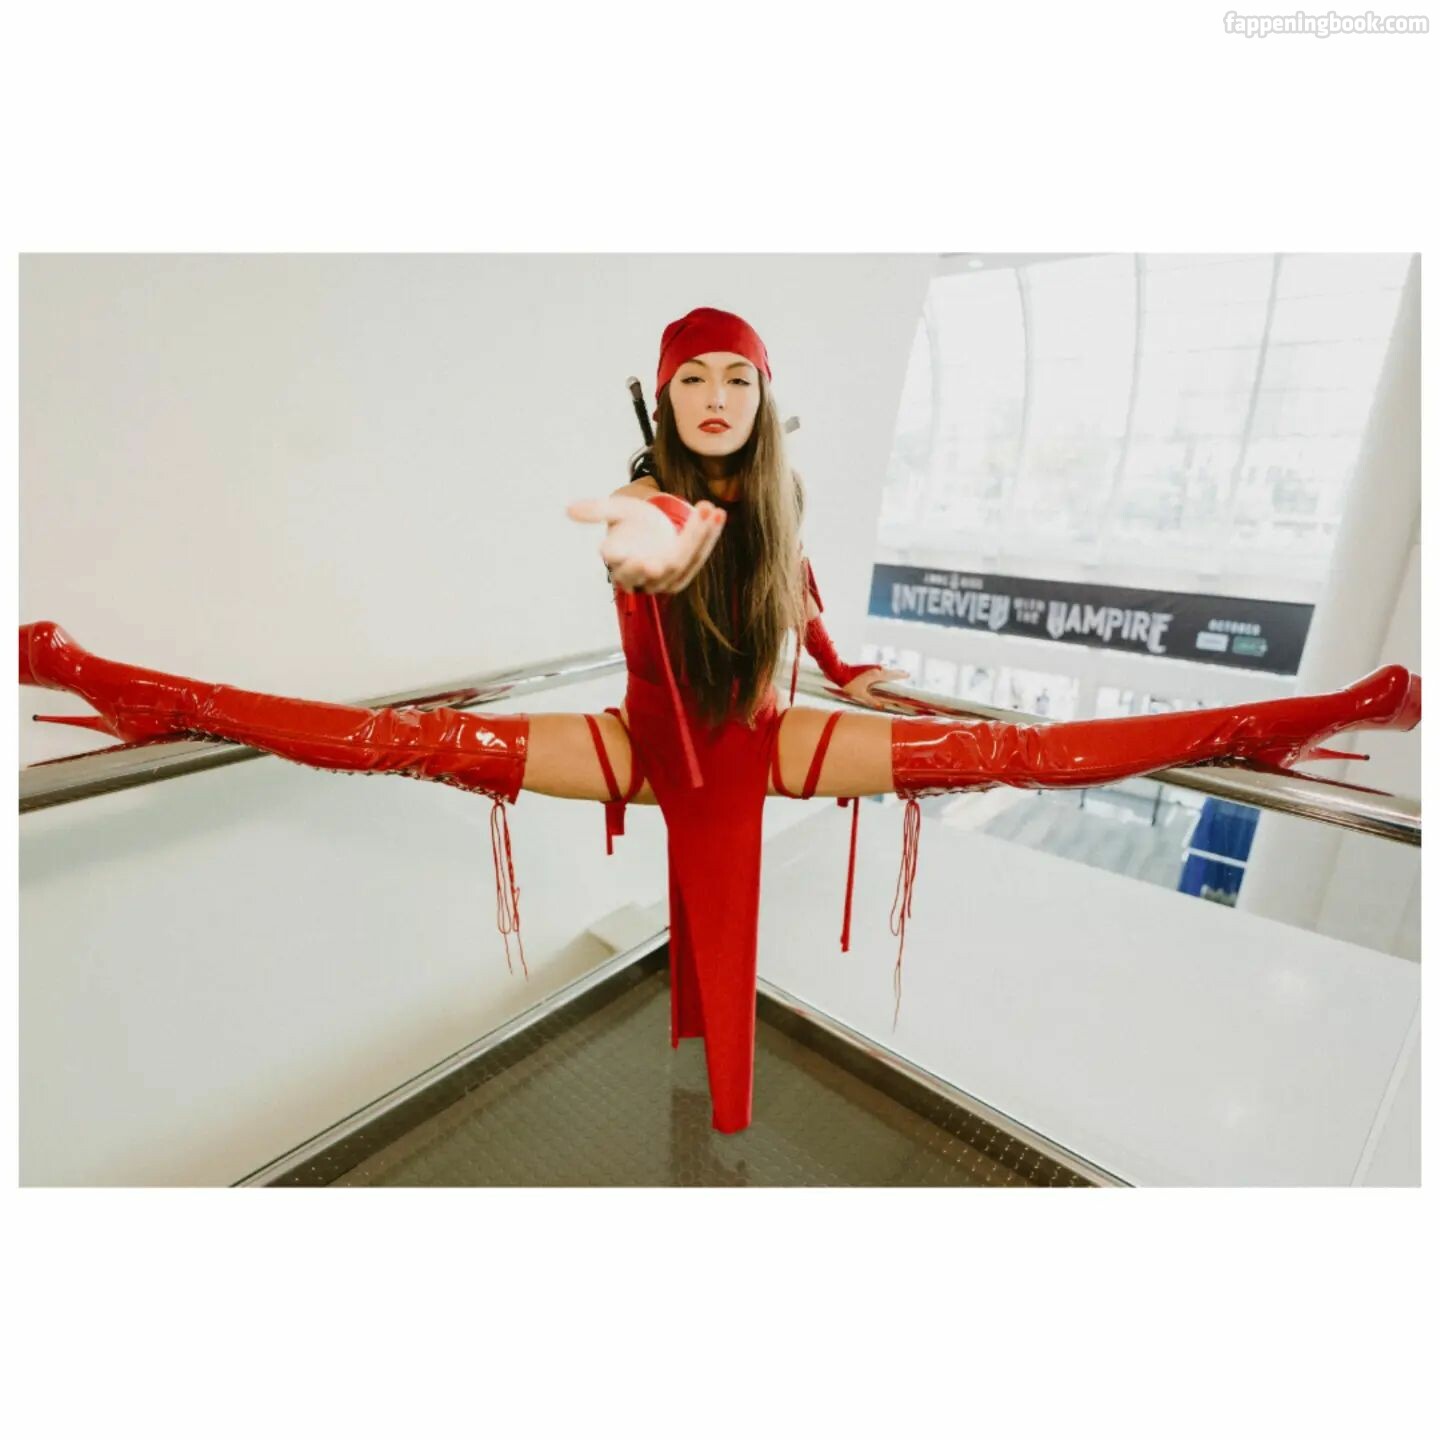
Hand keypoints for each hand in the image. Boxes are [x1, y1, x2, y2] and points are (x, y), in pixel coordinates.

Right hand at [566, 494, 725, 594]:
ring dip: (698, 535)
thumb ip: (596, 510)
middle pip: (656, 569)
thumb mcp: (616, 512)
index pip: (619, 564)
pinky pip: (700, 556)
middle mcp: (642, 576)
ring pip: (683, 560)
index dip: (621, 558)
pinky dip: (710, 535)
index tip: (626, 551)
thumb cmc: (631, 522)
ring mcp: (665, 578)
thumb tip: (569, 509)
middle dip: (670, 557)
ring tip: (708, 507)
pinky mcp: (685, 574)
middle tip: (675, 548)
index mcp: (619, 564)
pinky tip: (718, 514)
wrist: (652, 529)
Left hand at [841, 667, 909, 706]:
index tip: (908, 675)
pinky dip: (884, 673)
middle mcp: (875, 669)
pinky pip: (879, 670)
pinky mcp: (866, 667)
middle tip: (906, 674)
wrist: (838, 671)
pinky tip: (883, 676)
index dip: (900, 675)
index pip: (892, 675)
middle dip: (898, 673)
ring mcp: (871, 666)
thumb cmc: (848, 683)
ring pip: (884, 669)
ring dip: (890, 672)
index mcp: (876, 675)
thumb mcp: (860, 694)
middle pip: (890, 671)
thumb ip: (871, 700)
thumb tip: (880, 706)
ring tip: (897, 675)